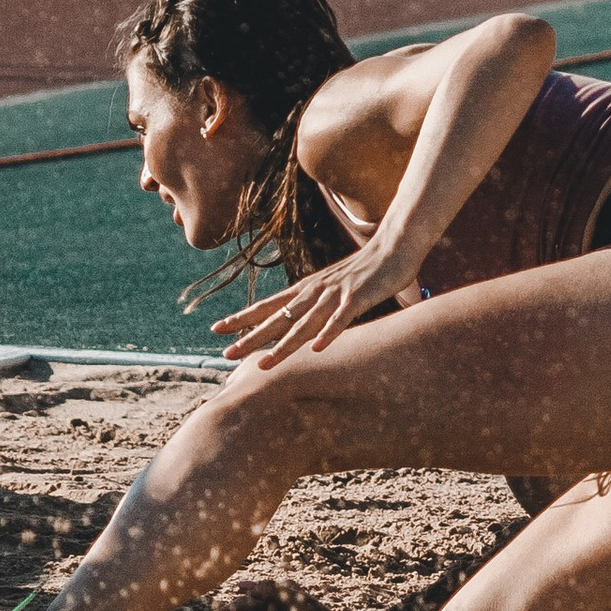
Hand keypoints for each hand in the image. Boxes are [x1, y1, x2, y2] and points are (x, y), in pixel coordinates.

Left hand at [216, 241, 410, 370]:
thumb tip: (305, 325)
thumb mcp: (334, 288)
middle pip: (277, 318)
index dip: (242, 318)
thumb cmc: (366, 271)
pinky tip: (316, 349)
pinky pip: (340, 319)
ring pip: (303, 324)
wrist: (394, 246)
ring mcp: (334, 294)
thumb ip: (319, 305)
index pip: (267, 305)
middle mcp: (314, 292)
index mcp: (306, 290)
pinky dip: (328, 333)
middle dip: (250, 338)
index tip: (217, 329)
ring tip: (264, 364)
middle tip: (226, 353)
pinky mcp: (357, 297)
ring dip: (283, 346)